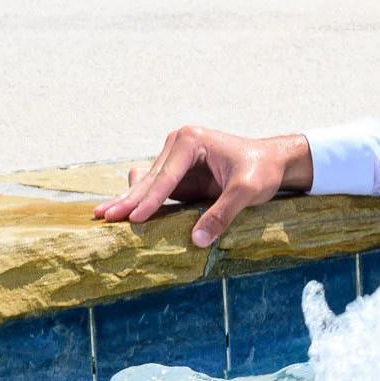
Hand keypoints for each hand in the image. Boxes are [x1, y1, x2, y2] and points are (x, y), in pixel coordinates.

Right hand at [92, 127, 313, 247]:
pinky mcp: (178, 172)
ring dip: (129, 200)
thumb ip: (223, 213)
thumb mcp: (248, 191)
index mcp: (191, 141)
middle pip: (150, 178)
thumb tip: (198, 239)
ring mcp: (175, 158)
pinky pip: (155, 188)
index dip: (149, 199)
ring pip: (147, 182)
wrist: (275, 161)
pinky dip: (141, 200)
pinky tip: (122, 212)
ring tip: (104, 215)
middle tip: (103, 217)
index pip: (166, 176)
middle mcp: (178, 144)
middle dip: (129, 199)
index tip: (132, 218)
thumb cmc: (263, 170)